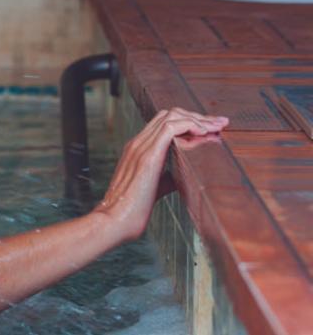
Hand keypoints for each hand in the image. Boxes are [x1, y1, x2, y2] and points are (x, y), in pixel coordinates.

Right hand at [94, 108, 227, 242]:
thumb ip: (167, 178)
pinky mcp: (148, 155)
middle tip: (220, 124)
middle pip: (169, 114)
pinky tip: (203, 133)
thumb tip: (184, 176)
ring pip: (171, 116)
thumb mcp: (154, 188)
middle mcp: (138, 143)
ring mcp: (141, 147)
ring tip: (216, 128)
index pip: (164, 122)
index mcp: (138, 149)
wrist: (114, 220)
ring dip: (198, 119)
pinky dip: (190, 125)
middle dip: (198, 116)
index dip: (189, 121)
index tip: (210, 128)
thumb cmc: (132, 210)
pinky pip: (170, 128)